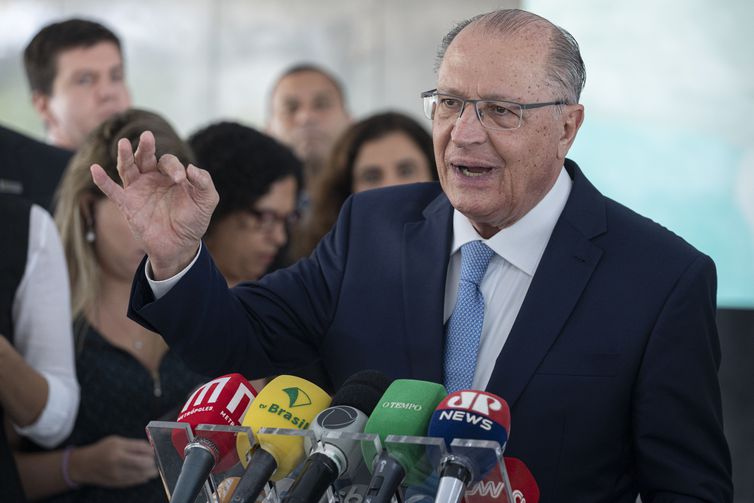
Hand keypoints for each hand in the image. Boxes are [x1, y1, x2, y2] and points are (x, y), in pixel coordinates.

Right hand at [70, 436, 158, 487]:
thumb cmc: (102, 450)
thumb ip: (133, 445)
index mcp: (118, 447)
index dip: (152, 450)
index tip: (155, 450)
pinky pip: (134, 481)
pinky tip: (146, 475)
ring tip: (154, 469)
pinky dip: (142, 478)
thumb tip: (150, 449)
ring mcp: (117, 474)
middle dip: (153, 462)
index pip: (142, 448)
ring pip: (141, 474)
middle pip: (144, 463)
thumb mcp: (116, 441)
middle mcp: (117, 461)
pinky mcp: (116, 483)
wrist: (83, 465)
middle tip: (156, 460)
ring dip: (150, 471)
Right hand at [91, 131, 218, 278]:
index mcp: (170, 175)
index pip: (168, 162)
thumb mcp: (206, 201)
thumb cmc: (193, 221)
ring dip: (125, 156)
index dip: (174, 167)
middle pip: (145, 157)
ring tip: (123, 143)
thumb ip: (204, 182)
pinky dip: (102, 181)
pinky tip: (94, 169)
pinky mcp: (127, 205)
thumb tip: (191, 168)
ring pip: (128, 168)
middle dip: (146, 147)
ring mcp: (138, 191)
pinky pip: (112, 191)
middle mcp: (152, 179)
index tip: (181, 180)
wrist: (180, 246)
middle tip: (147, 136)